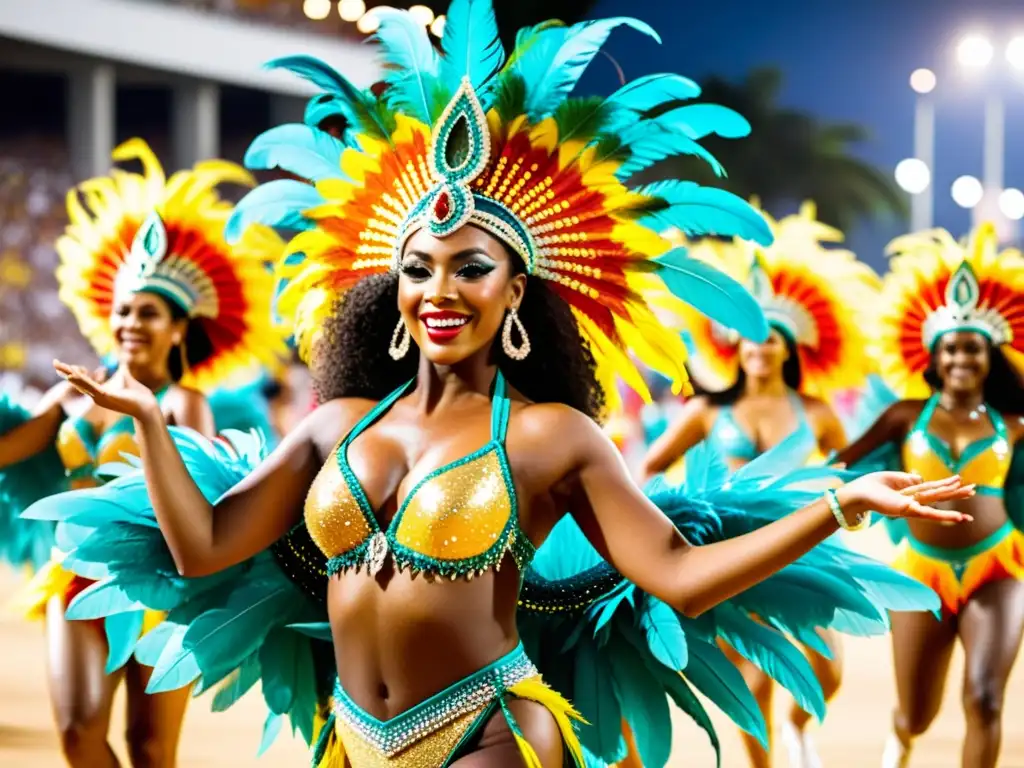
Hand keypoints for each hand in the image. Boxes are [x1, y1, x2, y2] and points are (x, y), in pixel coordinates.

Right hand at [54, 361, 159, 420]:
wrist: (147, 405)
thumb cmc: (138, 395)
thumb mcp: (126, 378)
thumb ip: (123, 370)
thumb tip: (123, 363)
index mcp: (100, 391)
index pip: (82, 380)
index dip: (72, 371)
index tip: (61, 364)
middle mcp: (97, 395)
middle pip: (78, 381)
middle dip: (66, 372)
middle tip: (54, 362)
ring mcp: (100, 397)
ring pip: (82, 384)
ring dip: (70, 374)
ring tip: (59, 366)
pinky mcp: (105, 397)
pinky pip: (90, 388)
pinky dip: (80, 381)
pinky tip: (71, 376)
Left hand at [837, 472, 974, 524]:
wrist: (857, 494)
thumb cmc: (870, 486)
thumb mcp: (892, 478)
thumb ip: (908, 479)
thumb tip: (921, 478)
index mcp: (908, 490)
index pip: (931, 486)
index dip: (945, 483)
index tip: (960, 479)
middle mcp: (912, 499)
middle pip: (938, 493)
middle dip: (955, 492)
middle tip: (975, 489)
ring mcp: (911, 505)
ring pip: (937, 501)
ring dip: (953, 500)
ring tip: (971, 500)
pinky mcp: (908, 511)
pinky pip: (929, 514)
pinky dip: (944, 516)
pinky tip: (958, 518)